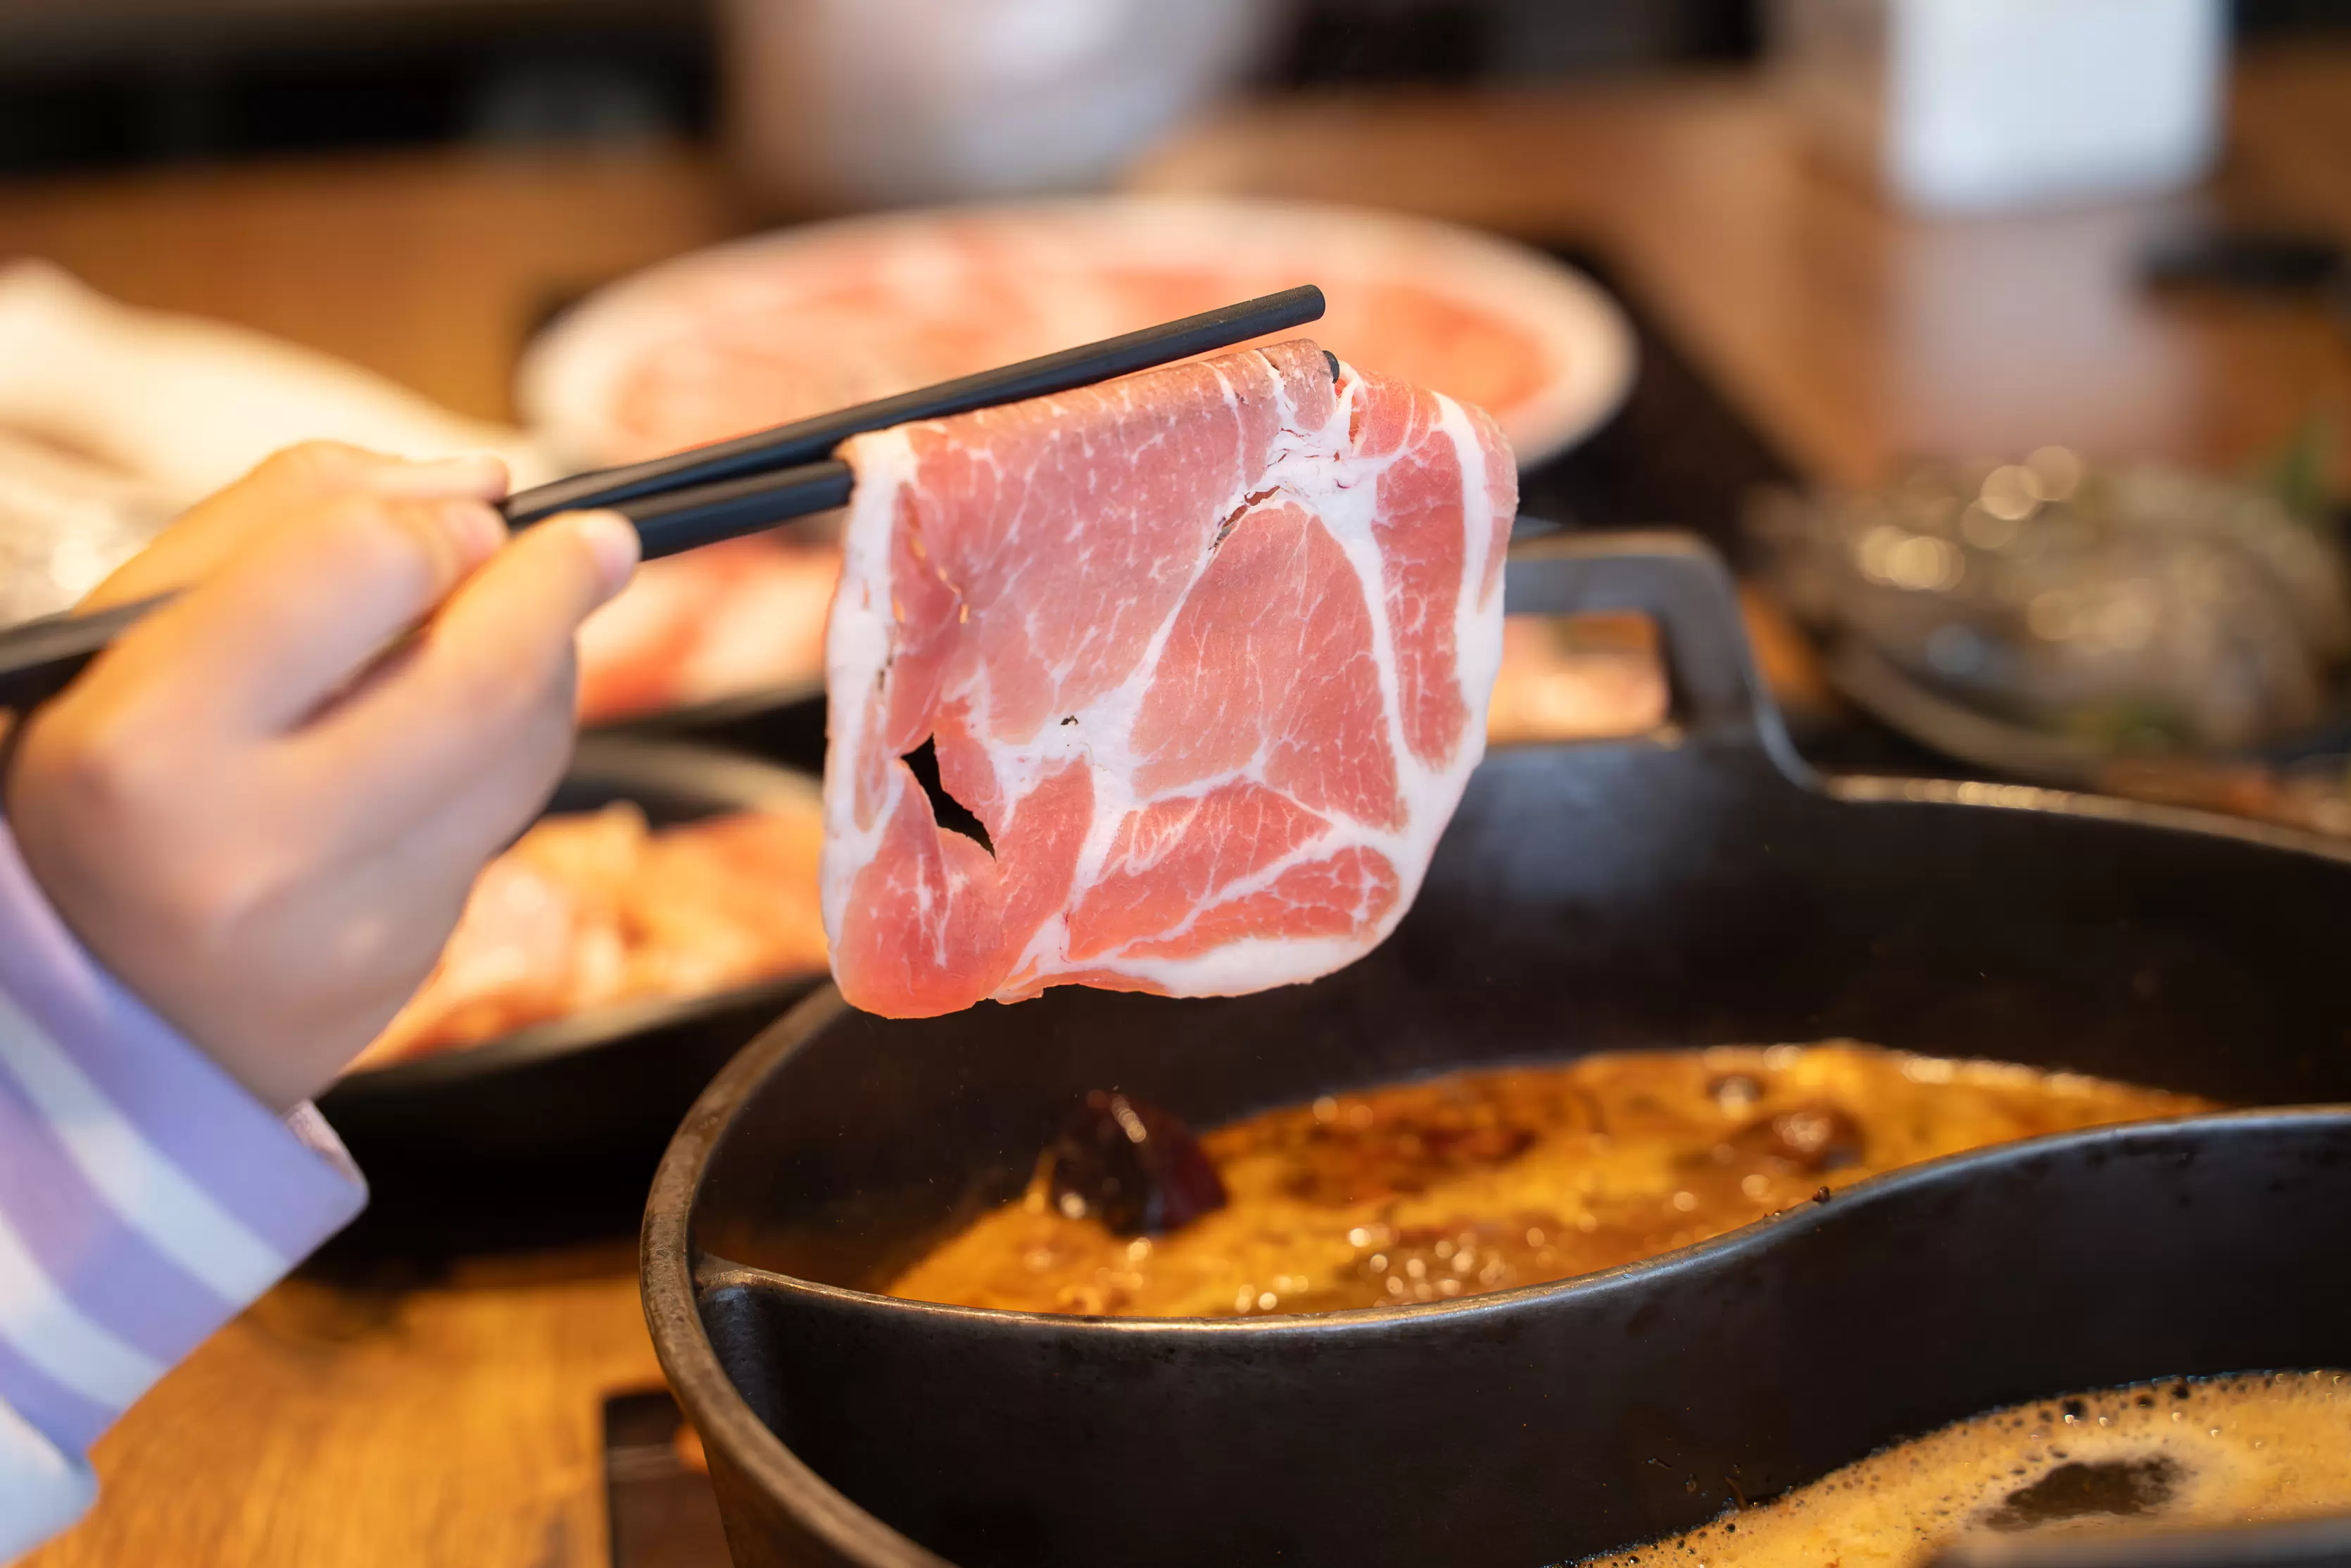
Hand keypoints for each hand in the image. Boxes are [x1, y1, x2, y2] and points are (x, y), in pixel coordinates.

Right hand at [3, 442, 638, 1111]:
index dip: (434, 525)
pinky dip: (508, 753)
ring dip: (550, 661)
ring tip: (520, 621)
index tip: (467, 517)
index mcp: (152, 740)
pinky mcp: (413, 961)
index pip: (361, 566)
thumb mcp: (138, 625)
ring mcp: (350, 922)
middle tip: (592, 541)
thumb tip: (482, 485)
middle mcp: (257, 845)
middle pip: (485, 670)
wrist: (95, 991)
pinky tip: (463, 732)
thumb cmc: (115, 773)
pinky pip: (506, 821)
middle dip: (560, 582)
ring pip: (524, 746)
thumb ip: (291, 516)